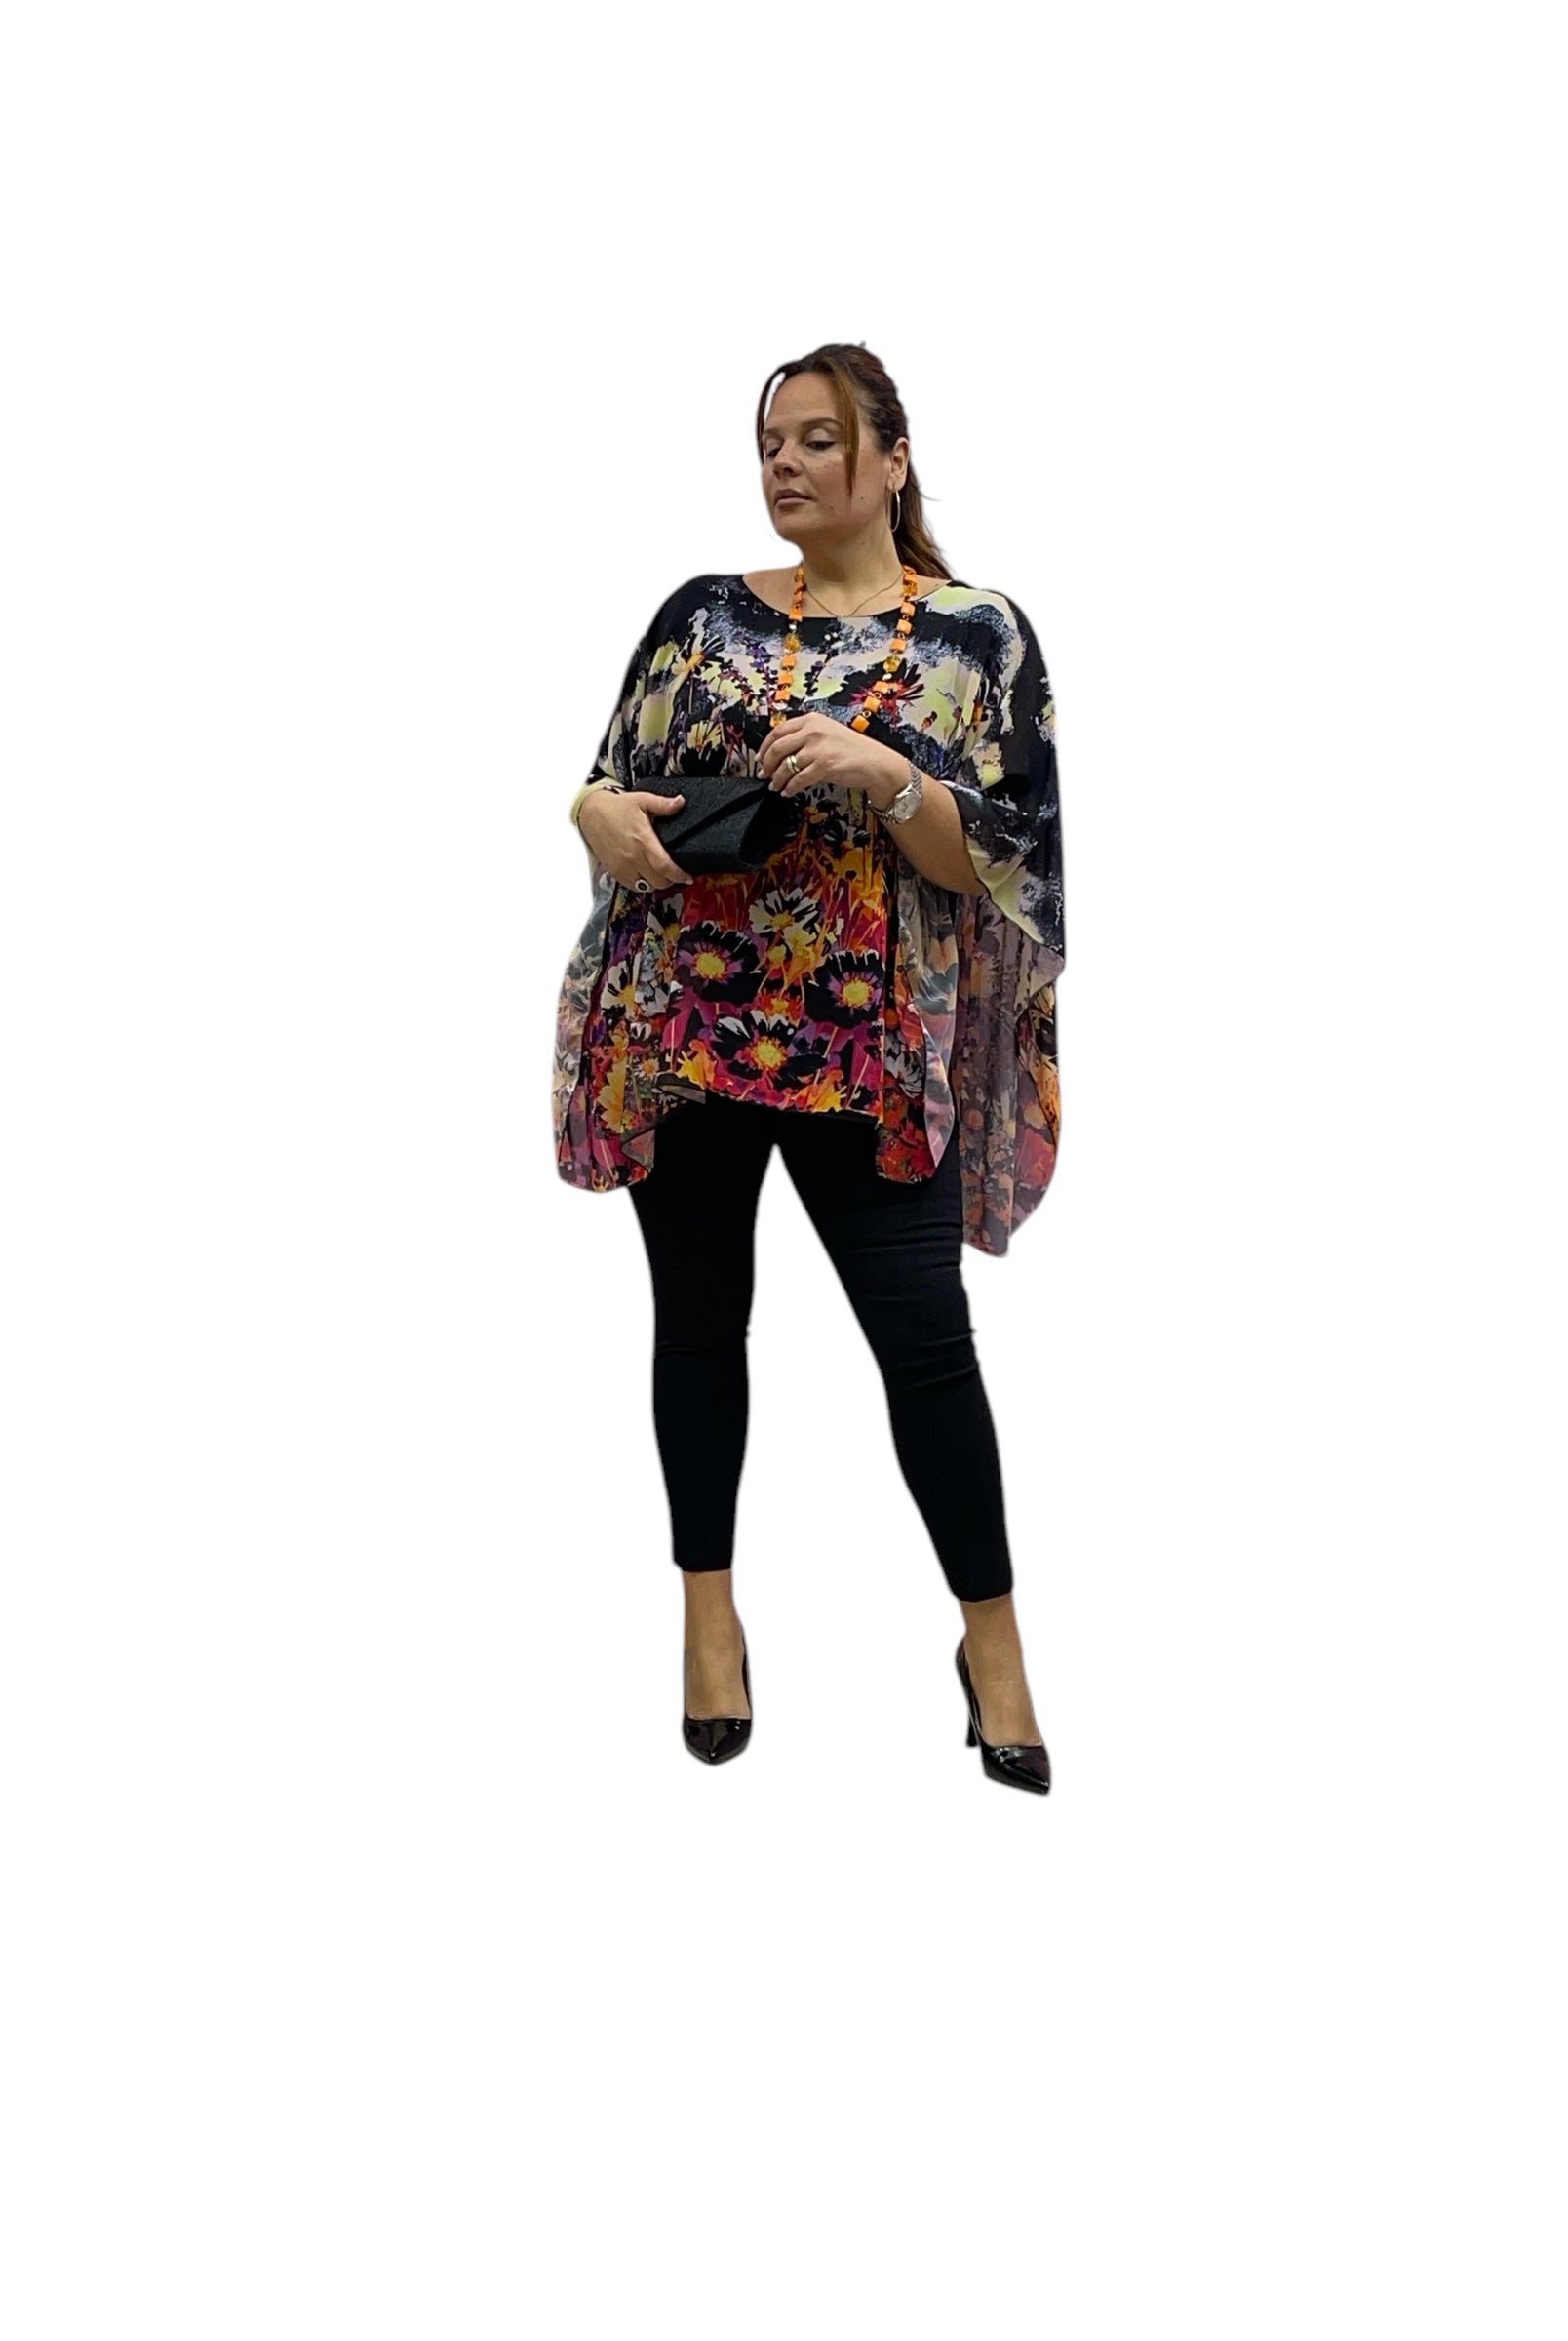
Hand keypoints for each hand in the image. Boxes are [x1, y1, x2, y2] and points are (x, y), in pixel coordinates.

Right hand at [578, 788, 694, 889]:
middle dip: (671, 880)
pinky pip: (634, 886)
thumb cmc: (617, 808)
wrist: (592, 814)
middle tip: (676, 873)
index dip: (679, 875)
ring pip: (647, 886)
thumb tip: (681, 802)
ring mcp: (623, 867)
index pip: (665, 867)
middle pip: (659, 881)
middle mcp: (633, 857)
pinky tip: (646, 874)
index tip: (687, 877)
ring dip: (657, 882)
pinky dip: (643, 884)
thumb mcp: (643, 800)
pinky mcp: (615, 872)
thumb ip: (664, 804)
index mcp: (643, 840)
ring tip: (661, 874)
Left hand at [756, 715, 906, 810]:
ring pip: (785, 765)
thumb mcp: (828, 733)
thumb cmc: (853, 750)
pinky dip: (790, 788)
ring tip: (775, 786)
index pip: (778, 730)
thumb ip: (806, 736)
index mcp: (812, 720)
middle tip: (765, 774)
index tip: (761, 757)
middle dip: (767, 764)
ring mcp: (818, 748)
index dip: (765, 746)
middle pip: (777, 747)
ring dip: (777, 779)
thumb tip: (783, 750)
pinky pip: (798, 780)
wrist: (875, 762)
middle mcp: (813, 731)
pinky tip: (788, 792)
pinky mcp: (823, 766)